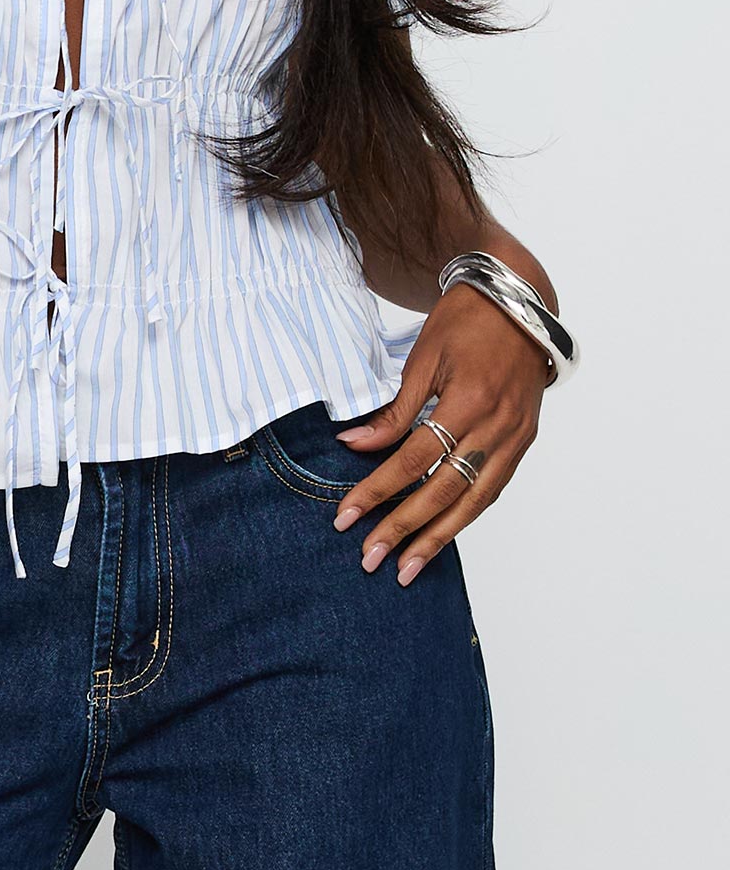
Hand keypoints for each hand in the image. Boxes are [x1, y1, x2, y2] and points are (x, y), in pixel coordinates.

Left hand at [328, 282, 551, 586]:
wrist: (519, 303)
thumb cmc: (467, 321)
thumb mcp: (425, 356)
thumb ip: (395, 409)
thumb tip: (355, 445)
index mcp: (468, 402)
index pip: (412, 459)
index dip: (377, 490)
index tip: (347, 515)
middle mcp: (496, 428)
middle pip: (444, 491)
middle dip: (404, 528)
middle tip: (371, 558)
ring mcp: (514, 439)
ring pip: (473, 502)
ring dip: (438, 538)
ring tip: (407, 567)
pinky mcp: (523, 442)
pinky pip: (492, 489)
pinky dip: (466, 516)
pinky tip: (442, 535)